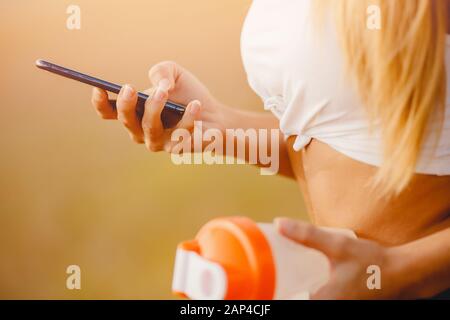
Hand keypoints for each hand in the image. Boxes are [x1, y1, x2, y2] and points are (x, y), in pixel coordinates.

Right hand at [91, 61, 231, 151]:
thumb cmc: (189, 94)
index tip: (99, 89)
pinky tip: (195, 105)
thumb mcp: (174, 73)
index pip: (108, 111)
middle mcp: (140, 129)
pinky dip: (187, 117)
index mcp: (134, 111)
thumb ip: (161, 70)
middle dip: (126, 104)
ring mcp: (157, 141)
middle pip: (125, 120)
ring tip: (164, 91)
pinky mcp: (177, 148)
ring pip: (149, 128)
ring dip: (154, 108)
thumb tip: (160, 85)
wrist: (216, 115)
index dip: (100, 103)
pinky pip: (178, 134)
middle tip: (130, 88)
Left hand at [275, 218, 403, 298]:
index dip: (273, 296)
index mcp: (323, 301)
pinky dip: (307, 292)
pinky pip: (319, 299)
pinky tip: (303, 282)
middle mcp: (329, 307)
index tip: (261, 287)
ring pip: (306, 300)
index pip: (288, 301)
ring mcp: (337, 307)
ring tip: (283, 278)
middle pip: (296, 299)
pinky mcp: (342, 304)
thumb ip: (307, 235)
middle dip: (283, 291)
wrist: (404, 274)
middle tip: (269, 278)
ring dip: (295, 291)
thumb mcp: (337, 245)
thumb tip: (279, 224)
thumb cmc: (372, 263)